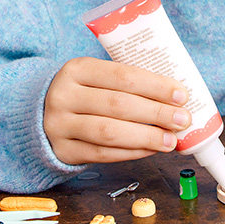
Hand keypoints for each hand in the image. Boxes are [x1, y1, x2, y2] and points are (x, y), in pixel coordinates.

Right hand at [44, 57, 190, 164]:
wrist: (42, 114)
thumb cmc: (85, 93)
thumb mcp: (97, 77)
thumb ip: (129, 83)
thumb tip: (176, 98)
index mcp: (77, 69)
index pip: (122, 76)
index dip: (155, 86)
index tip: (181, 95)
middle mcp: (64, 95)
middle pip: (118, 105)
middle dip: (156, 113)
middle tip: (182, 119)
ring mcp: (59, 125)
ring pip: (109, 132)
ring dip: (146, 137)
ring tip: (171, 140)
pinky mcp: (63, 151)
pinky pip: (102, 154)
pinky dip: (131, 152)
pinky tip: (151, 149)